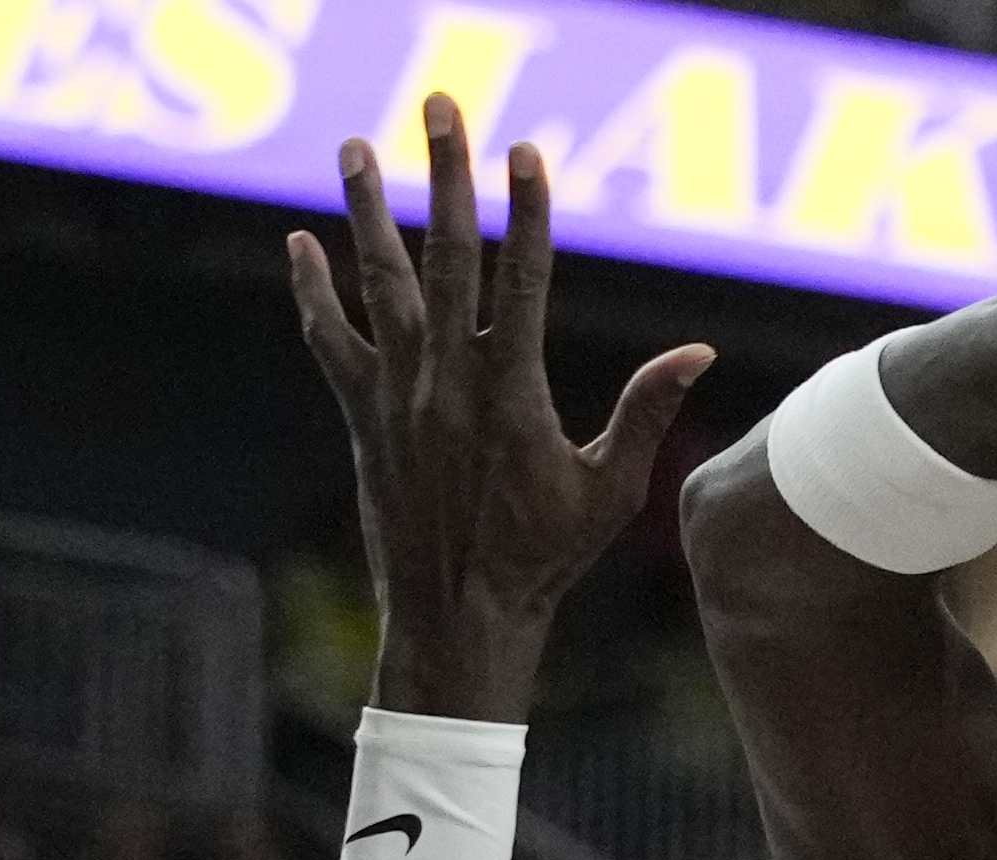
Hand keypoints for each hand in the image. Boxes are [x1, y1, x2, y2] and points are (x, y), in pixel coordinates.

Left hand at [286, 95, 713, 722]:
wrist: (458, 612)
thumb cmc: (545, 558)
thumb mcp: (611, 490)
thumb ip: (646, 412)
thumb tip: (697, 352)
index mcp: (512, 390)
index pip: (521, 277)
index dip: (525, 210)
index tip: (525, 150)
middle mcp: (448, 379)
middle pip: (447, 255)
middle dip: (447, 176)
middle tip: (439, 109)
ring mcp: (399, 393)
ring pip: (380, 282)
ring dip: (369, 210)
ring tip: (358, 147)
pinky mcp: (363, 415)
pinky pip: (331, 340)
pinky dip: (313, 292)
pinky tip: (299, 245)